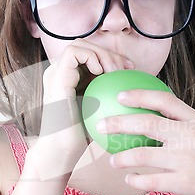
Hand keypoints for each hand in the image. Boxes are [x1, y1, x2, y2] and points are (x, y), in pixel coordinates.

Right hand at [30, 40, 134, 179]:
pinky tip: (103, 73)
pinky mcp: (55, 75)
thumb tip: (139, 91)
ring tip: (115, 71)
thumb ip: (112, 97)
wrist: (62, 150)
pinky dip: (91, 57)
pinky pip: (74, 52)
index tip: (132, 70)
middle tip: (126, 69)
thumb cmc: (83, 137)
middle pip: (88, 47)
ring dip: (102, 54)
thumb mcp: (103, 112)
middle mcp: (62, 72)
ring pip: (81, 44)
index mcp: (71, 78)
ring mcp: (56, 72)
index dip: (114, 57)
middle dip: (110, 53)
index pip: (93, 56)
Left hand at [97, 89, 194, 194]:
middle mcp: (189, 136)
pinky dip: (135, 180)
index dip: (140, 95)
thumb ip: (183, 123)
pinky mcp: (185, 183)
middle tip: (101, 125)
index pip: (164, 100)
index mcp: (194, 120)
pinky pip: (150, 181)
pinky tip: (129, 179)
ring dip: (121, 158)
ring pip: (142, 155)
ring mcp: (187, 160)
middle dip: (118, 123)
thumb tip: (154, 115)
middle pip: (146, 123)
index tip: (120, 95)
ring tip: (111, 160)